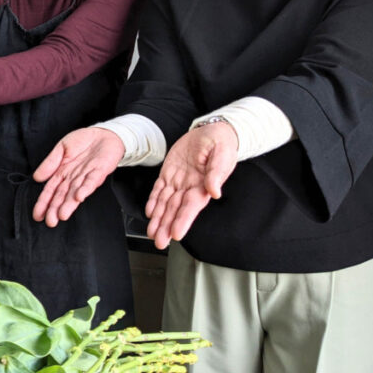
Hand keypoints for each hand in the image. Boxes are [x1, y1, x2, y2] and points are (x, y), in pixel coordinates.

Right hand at [32, 127, 125, 227]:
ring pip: (76, 192)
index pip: (51, 190)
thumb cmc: (83, 141)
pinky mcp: (99, 171)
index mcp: (62, 173)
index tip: (38, 215)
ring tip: (62, 215)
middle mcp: (73, 178)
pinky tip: (79, 197)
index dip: (44, 203)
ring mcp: (86, 176)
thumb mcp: (61, 148)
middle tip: (50, 222)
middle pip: (62, 195)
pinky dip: (85, 189)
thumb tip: (36, 177)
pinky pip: (92, 181)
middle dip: (55, 209)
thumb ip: (50, 162)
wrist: (104, 134)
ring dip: (69, 204)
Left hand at [145, 122, 238, 249]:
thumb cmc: (221, 143)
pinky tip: (149, 213)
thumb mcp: (222, 154)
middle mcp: (190, 187)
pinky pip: (159, 190)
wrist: (211, 131)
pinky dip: (153, 201)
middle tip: (159, 241)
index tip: (176, 233)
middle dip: (167, 226)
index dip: (183, 220)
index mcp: (204, 185)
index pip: (191, 206)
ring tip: (152, 233)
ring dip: (158, 219)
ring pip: (165, 203)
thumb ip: (217, 173)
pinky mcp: (169, 173)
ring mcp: (178, 181)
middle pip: (176, 210)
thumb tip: (215, 191)